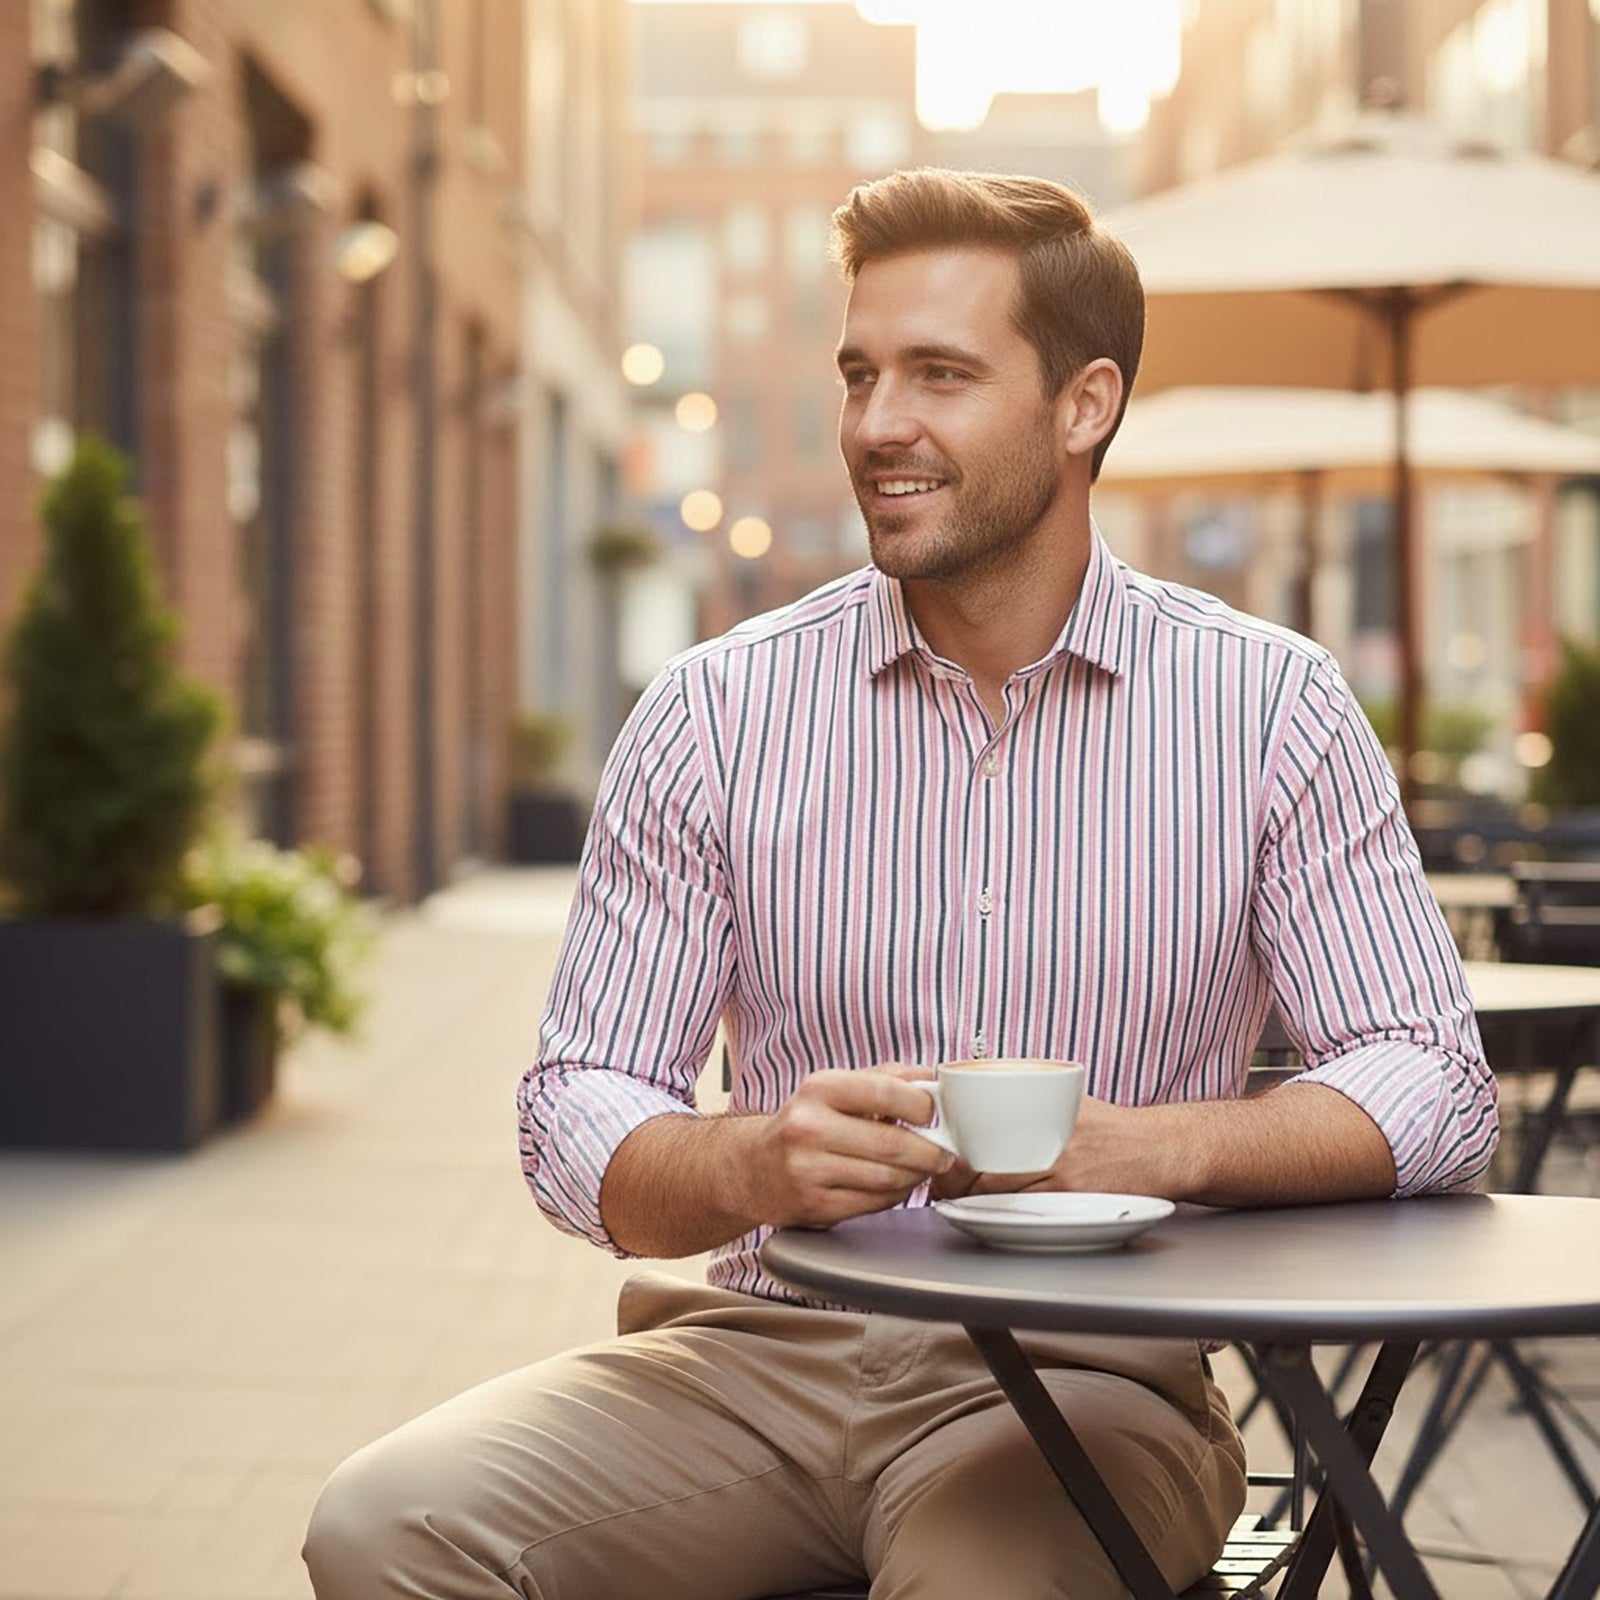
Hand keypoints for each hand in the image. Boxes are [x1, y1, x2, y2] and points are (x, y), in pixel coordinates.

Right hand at [746, 1064, 954, 1228]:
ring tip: (922, 1168)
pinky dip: (897, 1195)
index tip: (935, 1113)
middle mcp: (809, 1128)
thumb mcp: (835, 1088)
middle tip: (944, 1151)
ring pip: (888, 1178)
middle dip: (931, 1150)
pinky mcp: (815, 1206)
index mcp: (818, 1089)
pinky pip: (876, 1203)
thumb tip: (931, 1079)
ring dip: (917, 1175)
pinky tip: (896, 1184)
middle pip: (893, 1143)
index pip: (885, 1091)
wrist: (753, 1168)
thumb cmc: (805, 1123)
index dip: (922, 1104)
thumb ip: (884, 1079)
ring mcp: (809, 1170)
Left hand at [941, 1096, 1184, 1200]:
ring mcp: (1065, 1174)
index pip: (987, 1135)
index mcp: (1046, 1112)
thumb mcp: (1066, 1097)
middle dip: (955, 1182)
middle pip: (987, 1170)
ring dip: (973, 1203)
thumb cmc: (1109, 1124)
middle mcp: (1053, 1143)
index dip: (954, 1153)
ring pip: (1004, 1196)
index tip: (938, 1158)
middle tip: (938, 1184)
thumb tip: (981, 1093)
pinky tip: (989, 1217)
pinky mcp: (1076, 1200)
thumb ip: (1027, 1096)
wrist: (1159, 1149)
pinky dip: (1004, 1216)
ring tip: (955, 1200)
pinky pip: (1030, 1212)